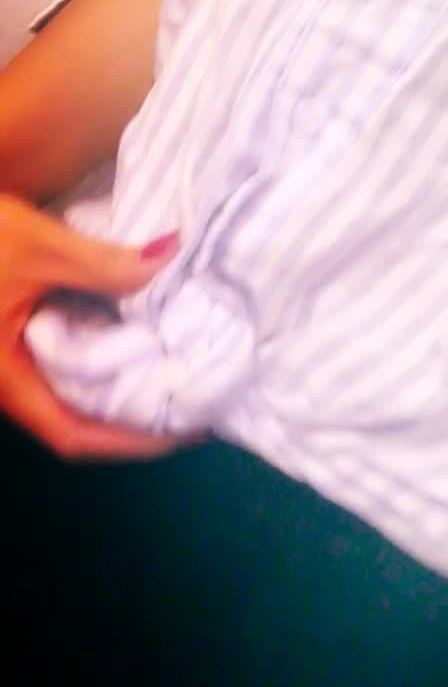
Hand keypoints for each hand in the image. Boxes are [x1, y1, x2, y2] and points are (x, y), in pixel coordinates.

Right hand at [0, 191, 184, 460]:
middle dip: (130, 419)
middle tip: (189, 400)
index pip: (72, 434)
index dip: (129, 442)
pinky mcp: (5, 340)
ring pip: (64, 394)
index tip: (182, 430)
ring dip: (113, 390)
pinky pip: (56, 366)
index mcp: (3, 380)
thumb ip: (102, 261)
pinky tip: (128, 338)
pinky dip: (95, 361)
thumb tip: (170, 255)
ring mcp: (2, 365)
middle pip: (73, 422)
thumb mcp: (36, 245)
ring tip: (169, 373)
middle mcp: (2, 384)